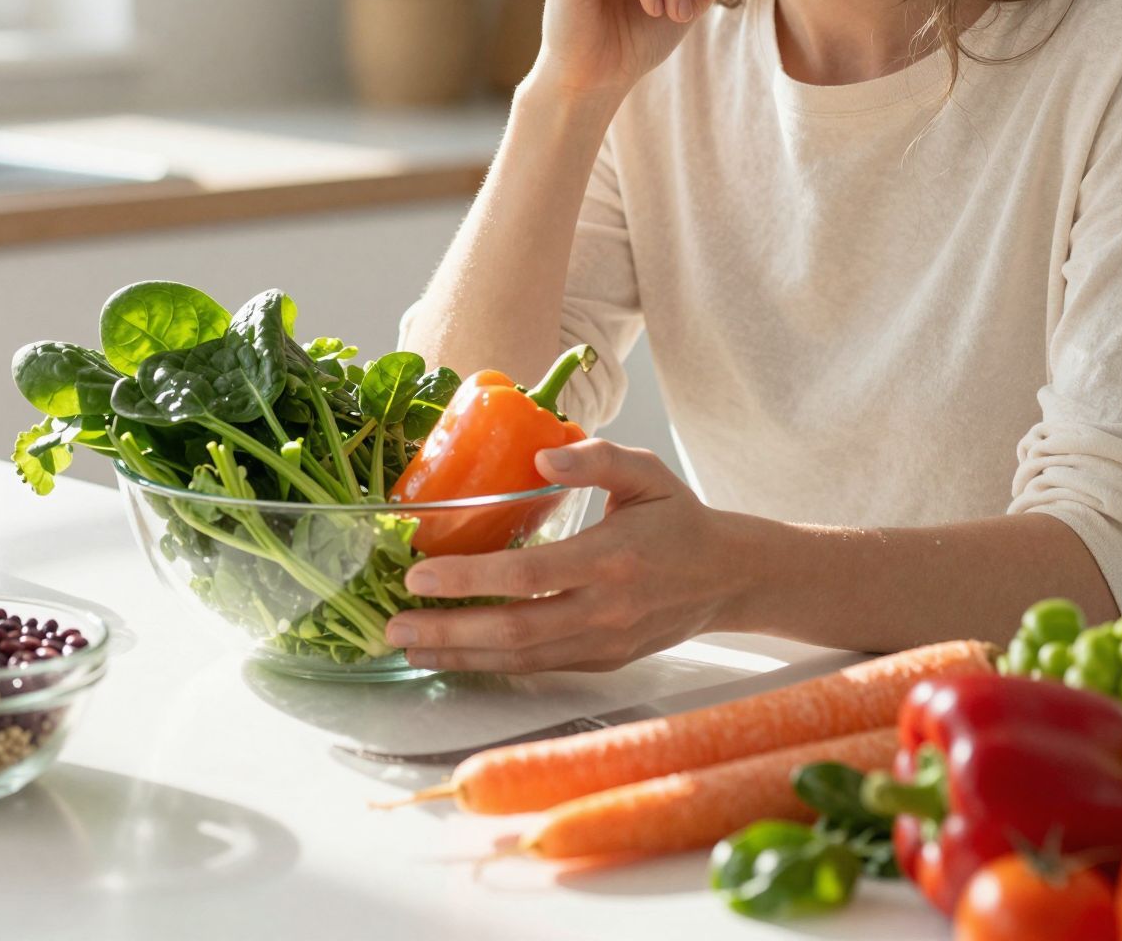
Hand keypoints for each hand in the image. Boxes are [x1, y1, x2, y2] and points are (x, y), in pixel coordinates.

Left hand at [383, 439, 746, 673]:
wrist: (728, 577)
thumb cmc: (680, 517)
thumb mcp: (647, 472)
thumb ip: (596, 458)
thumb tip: (541, 453)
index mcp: (612, 559)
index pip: (528, 577)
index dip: (469, 579)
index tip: (418, 573)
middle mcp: (605, 610)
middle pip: (514, 630)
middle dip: (447, 630)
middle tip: (393, 623)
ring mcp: (602, 643)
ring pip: (519, 659)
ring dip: (459, 654)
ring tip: (408, 645)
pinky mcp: (600, 661)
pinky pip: (536, 667)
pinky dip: (490, 663)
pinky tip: (455, 653)